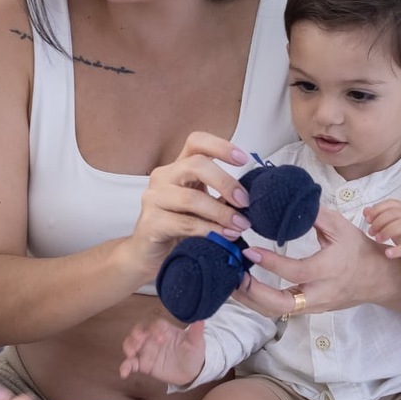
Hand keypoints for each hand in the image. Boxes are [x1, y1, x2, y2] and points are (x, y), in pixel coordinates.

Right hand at [119, 318, 205, 385]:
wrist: (191, 372)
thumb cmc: (193, 353)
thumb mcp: (197, 343)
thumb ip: (197, 331)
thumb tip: (202, 317)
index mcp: (165, 330)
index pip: (156, 324)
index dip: (156, 329)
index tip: (162, 339)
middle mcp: (153, 338)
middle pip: (139, 330)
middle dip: (136, 334)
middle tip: (139, 342)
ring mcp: (147, 350)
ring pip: (131, 343)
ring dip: (128, 346)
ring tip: (131, 354)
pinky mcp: (143, 364)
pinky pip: (130, 363)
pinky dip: (125, 367)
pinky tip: (124, 373)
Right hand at [124, 131, 250, 281]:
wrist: (149, 256)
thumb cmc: (179, 228)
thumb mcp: (204, 207)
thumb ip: (222, 198)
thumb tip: (250, 197)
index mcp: (178, 168)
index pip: (196, 142)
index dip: (221, 146)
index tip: (244, 160)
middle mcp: (163, 177)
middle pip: (195, 164)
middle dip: (225, 182)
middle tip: (245, 201)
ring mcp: (153, 199)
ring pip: (191, 198)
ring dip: (221, 212)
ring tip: (239, 225)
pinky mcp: (150, 223)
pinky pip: (184, 223)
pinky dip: (209, 230)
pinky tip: (223, 237)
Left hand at [235, 204, 400, 318]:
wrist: (377, 279)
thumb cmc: (358, 250)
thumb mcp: (341, 227)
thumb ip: (315, 215)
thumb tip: (289, 199)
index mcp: (328, 269)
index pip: (295, 271)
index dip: (270, 263)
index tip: (249, 251)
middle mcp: (319, 293)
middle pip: (281, 304)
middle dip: (253, 293)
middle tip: (233, 276)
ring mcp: (313, 305)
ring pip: (276, 312)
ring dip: (251, 300)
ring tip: (231, 281)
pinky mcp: (308, 310)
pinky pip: (280, 310)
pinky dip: (260, 301)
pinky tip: (245, 288)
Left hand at [364, 199, 400, 265]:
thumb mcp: (394, 225)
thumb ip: (381, 217)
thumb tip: (365, 211)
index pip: (392, 204)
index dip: (378, 209)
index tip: (367, 219)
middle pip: (396, 213)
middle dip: (380, 221)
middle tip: (371, 232)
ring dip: (387, 231)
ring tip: (377, 239)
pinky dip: (398, 250)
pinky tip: (388, 253)